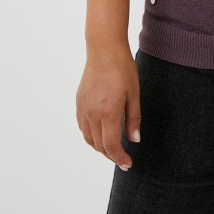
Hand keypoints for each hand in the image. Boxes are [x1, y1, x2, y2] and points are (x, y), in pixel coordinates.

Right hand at [76, 45, 140, 169]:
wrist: (104, 49)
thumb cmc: (122, 68)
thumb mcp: (134, 93)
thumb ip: (133, 119)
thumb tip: (134, 140)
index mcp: (108, 112)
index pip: (111, 146)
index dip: (120, 158)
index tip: (128, 164)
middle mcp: (92, 113)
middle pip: (99, 145)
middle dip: (112, 155)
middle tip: (123, 159)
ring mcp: (83, 108)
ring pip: (89, 139)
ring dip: (100, 147)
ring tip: (113, 148)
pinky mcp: (79, 103)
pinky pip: (82, 127)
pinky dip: (91, 136)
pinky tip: (101, 133)